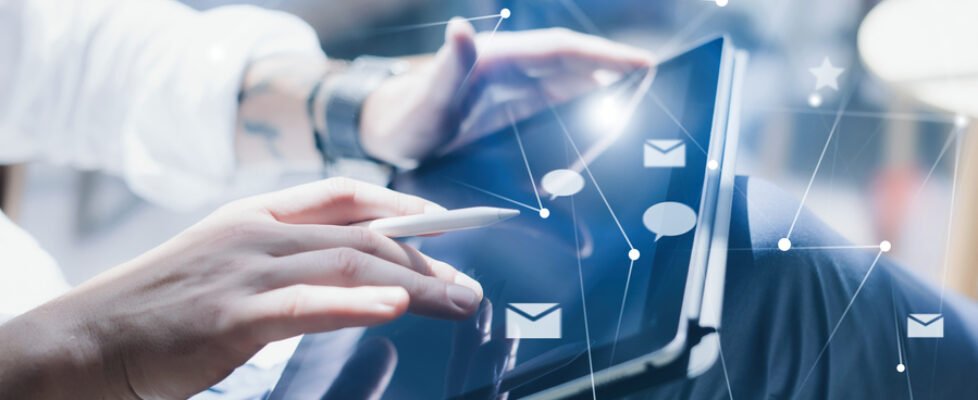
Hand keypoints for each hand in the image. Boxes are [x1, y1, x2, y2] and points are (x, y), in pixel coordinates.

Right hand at [0, 178, 482, 398]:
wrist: (90, 339)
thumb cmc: (162, 308)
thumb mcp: (226, 264)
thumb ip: (283, 260)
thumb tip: (348, 275)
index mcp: (256, 216)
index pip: (344, 195)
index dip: (400, 207)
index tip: (443, 227)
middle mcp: (258, 232)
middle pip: (362, 234)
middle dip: (423, 257)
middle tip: (465, 285)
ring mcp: (247, 270)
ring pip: (349, 265)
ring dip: (414, 282)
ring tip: (458, 300)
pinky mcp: (234, 315)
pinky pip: (307, 303)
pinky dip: (357, 302)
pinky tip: (396, 306)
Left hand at [359, 19, 654, 166]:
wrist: (388, 131)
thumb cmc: (404, 116)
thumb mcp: (424, 99)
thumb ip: (446, 68)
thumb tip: (461, 28)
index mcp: (498, 58)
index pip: (562, 50)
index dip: (605, 56)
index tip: (644, 64)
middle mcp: (513, 69)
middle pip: (576, 70)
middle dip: (614, 82)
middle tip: (646, 104)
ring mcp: (515, 90)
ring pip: (571, 90)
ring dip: (600, 103)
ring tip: (627, 124)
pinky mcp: (513, 110)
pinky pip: (556, 111)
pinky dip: (579, 122)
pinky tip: (593, 139)